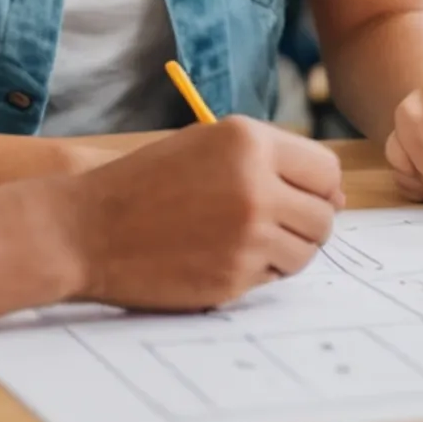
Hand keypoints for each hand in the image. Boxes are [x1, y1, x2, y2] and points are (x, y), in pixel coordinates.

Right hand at [64, 118, 345, 310]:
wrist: (85, 229)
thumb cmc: (146, 182)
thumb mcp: (207, 145)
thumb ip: (270, 159)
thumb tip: (337, 195)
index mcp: (249, 143)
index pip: (327, 171)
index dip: (322, 187)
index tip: (305, 197)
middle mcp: (256, 186)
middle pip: (324, 216)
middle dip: (308, 223)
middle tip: (275, 224)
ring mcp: (247, 236)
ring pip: (305, 252)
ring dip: (286, 250)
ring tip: (245, 240)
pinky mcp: (233, 278)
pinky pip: (273, 278)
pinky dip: (258, 272)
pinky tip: (222, 257)